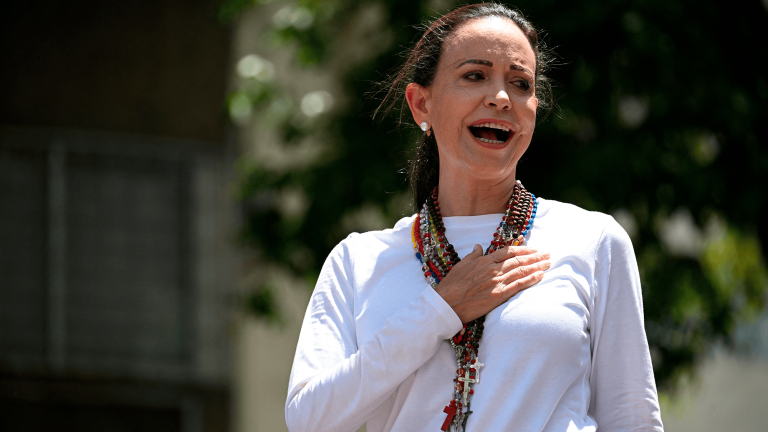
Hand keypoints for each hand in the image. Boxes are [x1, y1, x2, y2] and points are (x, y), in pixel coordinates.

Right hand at [434, 244, 550, 322]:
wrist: (447, 302)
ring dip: (537, 266)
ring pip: (521, 271)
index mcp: (484, 260)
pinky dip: (531, 279)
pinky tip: (541, 276)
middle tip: (548, 254)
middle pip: (519, 260)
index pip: (509, 251)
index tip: (534, 249)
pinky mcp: (498, 295)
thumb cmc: (452, 285)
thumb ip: (473, 255)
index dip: (524, 249)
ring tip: (548, 263)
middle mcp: (493, 269)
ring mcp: (497, 282)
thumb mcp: (461, 265)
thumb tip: (479, 246)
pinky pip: (519, 285)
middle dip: (536, 257)